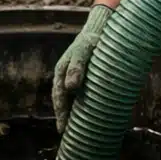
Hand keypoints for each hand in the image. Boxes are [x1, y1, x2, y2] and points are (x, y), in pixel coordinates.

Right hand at [52, 5, 111, 135]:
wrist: (102, 26)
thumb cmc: (93, 39)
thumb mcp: (84, 52)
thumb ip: (77, 68)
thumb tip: (70, 88)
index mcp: (61, 70)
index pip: (59, 97)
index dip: (61, 113)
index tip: (62, 129)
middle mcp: (65, 74)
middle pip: (62, 99)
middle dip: (64, 115)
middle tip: (66, 133)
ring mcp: (74, 74)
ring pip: (70, 97)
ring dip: (72, 110)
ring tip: (75, 126)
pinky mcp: (84, 74)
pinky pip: (80, 92)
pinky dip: (80, 103)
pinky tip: (86, 110)